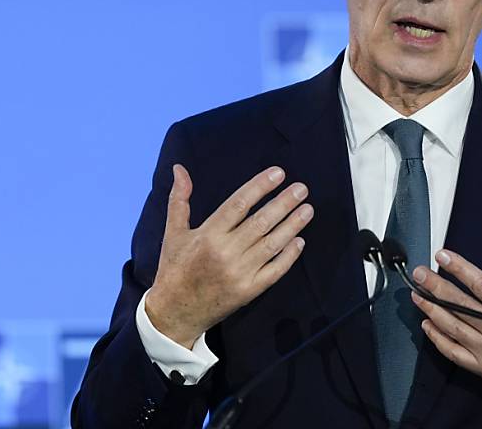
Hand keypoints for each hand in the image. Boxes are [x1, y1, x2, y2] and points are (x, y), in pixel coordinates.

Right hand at [145, 164, 312, 347]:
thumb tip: (180, 169)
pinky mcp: (249, 290)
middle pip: (261, 222)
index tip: (279, 173)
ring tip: (307, 209)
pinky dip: (289, 256)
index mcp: (207, 235)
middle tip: (302, 188)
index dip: (260, 186)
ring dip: (292, 225)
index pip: (239, 204)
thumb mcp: (173, 233)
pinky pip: (275, 270)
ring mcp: (239, 273)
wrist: (175, 313)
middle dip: (284, 203)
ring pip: (272, 244)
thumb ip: (179, 199)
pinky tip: (300, 241)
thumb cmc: (175, 268)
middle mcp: (225, 252)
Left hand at [411, 235, 481, 408]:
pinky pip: (454, 353)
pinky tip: (428, 326)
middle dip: (436, 287)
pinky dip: (438, 339)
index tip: (443, 256)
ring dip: (432, 310)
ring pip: (452, 328)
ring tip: (417, 295)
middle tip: (419, 274)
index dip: (460, 269)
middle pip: (460, 305)